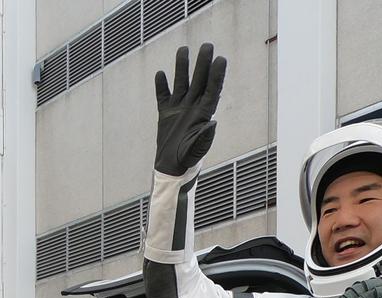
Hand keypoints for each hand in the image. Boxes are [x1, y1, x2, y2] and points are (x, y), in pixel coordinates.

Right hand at [154, 44, 226, 176]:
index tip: (220, 59)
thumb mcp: (196, 150)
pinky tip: (161, 74)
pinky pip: (163, 96)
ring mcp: (178, 109)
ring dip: (182, 67)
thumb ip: (204, 137)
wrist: (171, 167)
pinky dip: (161, 86)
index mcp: (203, 115)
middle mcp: (192, 107)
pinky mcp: (165, 113)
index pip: (212, 91)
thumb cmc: (187, 160)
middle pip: (199, 81)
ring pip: (181, 83)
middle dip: (202, 64)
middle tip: (207, 46)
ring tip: (183, 50)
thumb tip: (212, 122)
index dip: (217, 75)